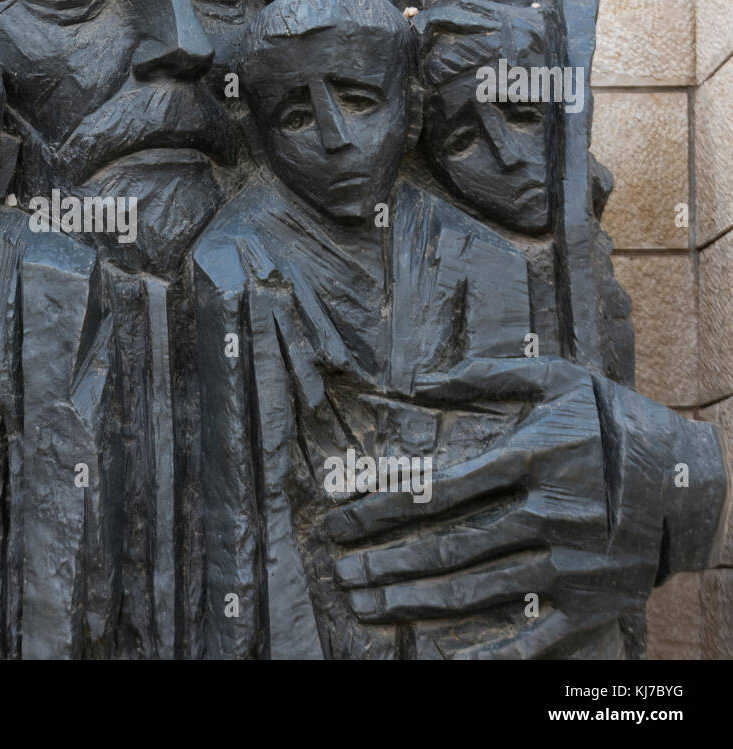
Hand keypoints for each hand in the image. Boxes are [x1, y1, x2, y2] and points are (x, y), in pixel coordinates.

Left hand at [326, 358, 656, 657]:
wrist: (691, 477)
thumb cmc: (612, 420)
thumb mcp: (558, 377)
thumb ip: (486, 374)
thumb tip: (419, 381)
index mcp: (532, 460)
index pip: (438, 490)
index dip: (381, 508)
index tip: (339, 520)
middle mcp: (548, 514)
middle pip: (447, 546)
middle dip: (384, 561)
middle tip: (340, 572)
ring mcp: (571, 563)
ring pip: (476, 589)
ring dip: (414, 600)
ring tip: (368, 604)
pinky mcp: (593, 601)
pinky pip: (536, 636)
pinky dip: (492, 653)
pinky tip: (446, 657)